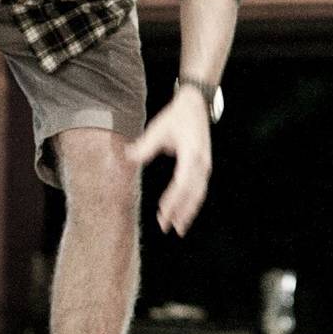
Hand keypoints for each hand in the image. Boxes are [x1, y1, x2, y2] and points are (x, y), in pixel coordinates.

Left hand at [126, 89, 211, 235]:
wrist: (196, 105)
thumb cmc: (177, 116)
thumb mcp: (158, 129)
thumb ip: (144, 146)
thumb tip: (127, 157)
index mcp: (191, 154)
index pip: (182, 183)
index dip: (173, 200)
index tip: (162, 212)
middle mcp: (202, 163)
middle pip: (192, 193)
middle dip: (180, 212)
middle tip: (166, 227)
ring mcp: (205, 165)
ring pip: (198, 194)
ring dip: (188, 212)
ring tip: (179, 228)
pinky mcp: (204, 166)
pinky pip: (199, 189)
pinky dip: (192, 203)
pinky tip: (185, 213)